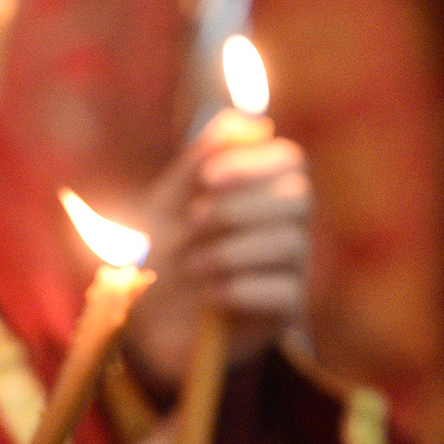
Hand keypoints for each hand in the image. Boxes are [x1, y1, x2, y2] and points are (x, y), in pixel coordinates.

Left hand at [125, 122, 311, 393]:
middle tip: (193, 221)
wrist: (145, 322)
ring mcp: (291, 270)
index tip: (206, 179)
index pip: (288, 160)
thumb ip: (197, 163)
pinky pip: (284, 291)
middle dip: (241, 206)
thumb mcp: (166, 205)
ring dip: (231, 250)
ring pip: (291, 243)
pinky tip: (208, 293)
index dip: (252, 163)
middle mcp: (286, 226)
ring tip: (191, 264)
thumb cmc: (160, 253)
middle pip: (299, 196)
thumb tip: (242, 121)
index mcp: (261, 192)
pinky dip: (240, 288)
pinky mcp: (285, 313)